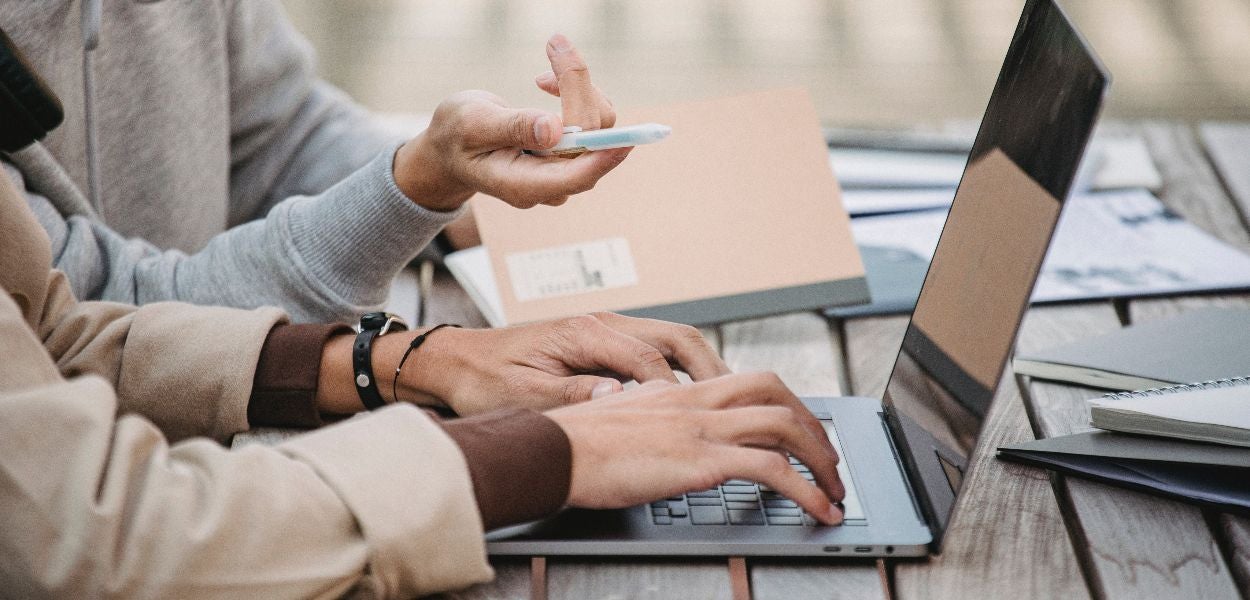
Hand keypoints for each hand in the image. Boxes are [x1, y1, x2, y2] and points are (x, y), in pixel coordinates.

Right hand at [393, 34, 627, 211]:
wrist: (452, 147)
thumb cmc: (456, 136)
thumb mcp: (472, 124)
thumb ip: (512, 128)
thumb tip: (553, 130)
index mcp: (523, 185)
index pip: (575, 175)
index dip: (602, 157)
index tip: (626, 140)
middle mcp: (551, 183)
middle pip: (590, 141)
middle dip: (578, 87)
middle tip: (555, 42)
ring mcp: (563, 170)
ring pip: (598, 128)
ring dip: (577, 86)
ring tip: (544, 65)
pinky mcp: (572, 153)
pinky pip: (593, 122)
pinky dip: (577, 91)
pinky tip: (548, 82)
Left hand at [393, 313, 730, 414]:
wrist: (456, 362)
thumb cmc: (483, 379)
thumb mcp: (524, 396)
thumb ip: (573, 395)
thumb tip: (619, 400)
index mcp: (584, 332)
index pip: (651, 359)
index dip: (677, 392)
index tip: (696, 419)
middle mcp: (602, 323)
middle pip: (677, 337)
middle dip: (712, 370)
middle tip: (737, 406)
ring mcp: (605, 330)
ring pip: (673, 340)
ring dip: (703, 367)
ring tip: (727, 402)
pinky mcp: (602, 342)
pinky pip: (656, 350)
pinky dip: (683, 370)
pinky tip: (692, 397)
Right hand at [546, 374, 846, 524]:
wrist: (550, 451)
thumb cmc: (571, 442)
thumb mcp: (617, 417)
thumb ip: (646, 417)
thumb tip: (656, 430)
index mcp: (678, 392)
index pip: (749, 382)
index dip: (784, 405)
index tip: (799, 431)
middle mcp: (696, 402)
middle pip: (777, 394)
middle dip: (814, 427)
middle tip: (829, 460)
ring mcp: (701, 429)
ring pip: (786, 426)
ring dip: (822, 461)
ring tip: (835, 492)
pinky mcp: (700, 461)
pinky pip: (772, 470)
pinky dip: (807, 491)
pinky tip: (818, 511)